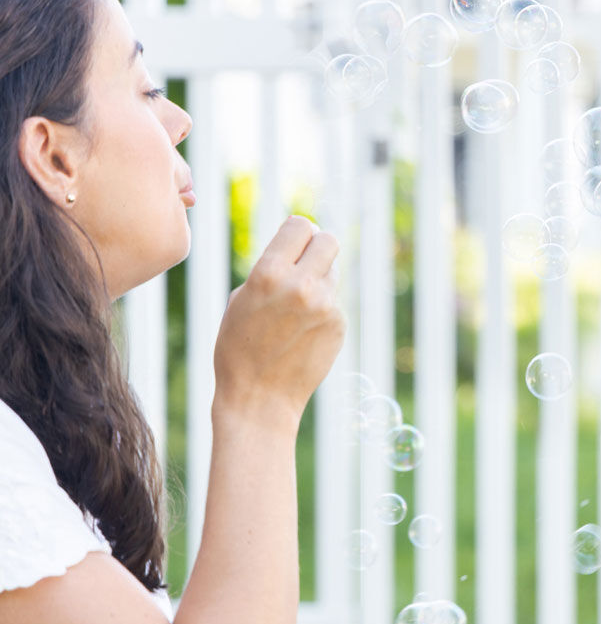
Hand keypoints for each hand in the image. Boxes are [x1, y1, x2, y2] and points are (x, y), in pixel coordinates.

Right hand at [214, 216, 345, 426]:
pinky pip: (334, 301)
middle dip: (317, 247)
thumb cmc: (239, 348)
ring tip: (296, 307)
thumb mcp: (242, 299)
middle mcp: (301, 285)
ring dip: (319, 279)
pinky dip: (323, 308)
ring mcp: (325, 306)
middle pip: (328, 240)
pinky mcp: (339, 324)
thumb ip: (271, 268)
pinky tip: (303, 331)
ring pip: (333, 271)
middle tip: (304, 263)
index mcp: (268, 273)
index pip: (300, 225)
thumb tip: (298, 248)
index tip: (293, 243)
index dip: (297, 232)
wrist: (259, 399)